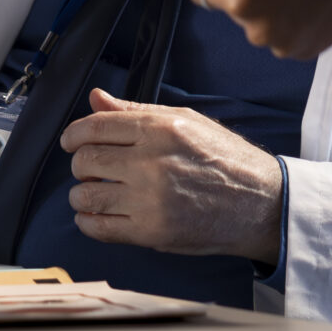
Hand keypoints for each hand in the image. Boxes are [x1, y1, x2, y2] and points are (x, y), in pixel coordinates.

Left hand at [58, 90, 283, 261]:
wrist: (260, 203)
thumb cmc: (225, 159)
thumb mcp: (186, 120)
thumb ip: (136, 110)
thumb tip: (96, 98)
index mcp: (159, 129)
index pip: (94, 127)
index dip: (73, 135)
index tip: (70, 142)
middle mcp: (151, 162)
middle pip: (85, 160)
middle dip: (80, 164)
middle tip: (89, 168)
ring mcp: (150, 199)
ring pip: (86, 195)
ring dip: (81, 194)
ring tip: (92, 192)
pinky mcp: (152, 232)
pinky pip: (100, 228)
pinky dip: (88, 222)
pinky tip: (96, 215)